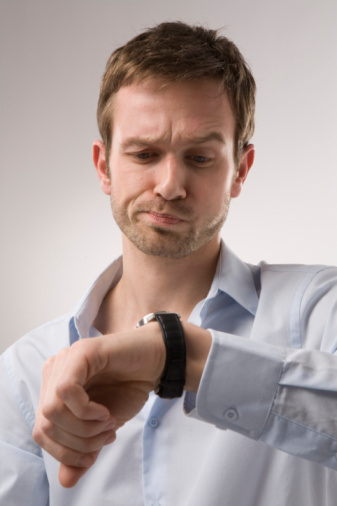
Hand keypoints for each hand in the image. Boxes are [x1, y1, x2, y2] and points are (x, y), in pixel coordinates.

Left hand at [33, 325, 164, 487]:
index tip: (96, 450)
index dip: (66, 451)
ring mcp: (65, 360)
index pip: (41, 432)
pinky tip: (105, 412)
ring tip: (108, 423)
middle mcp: (53, 373)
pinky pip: (66, 390)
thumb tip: (65, 481)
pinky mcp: (80, 353)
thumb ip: (84, 450)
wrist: (155, 363)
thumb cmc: (129, 389)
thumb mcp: (103, 428)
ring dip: (84, 427)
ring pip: (52, 410)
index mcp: (53, 389)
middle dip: (78, 442)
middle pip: (45, 424)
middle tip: (106, 435)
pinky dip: (86, 410)